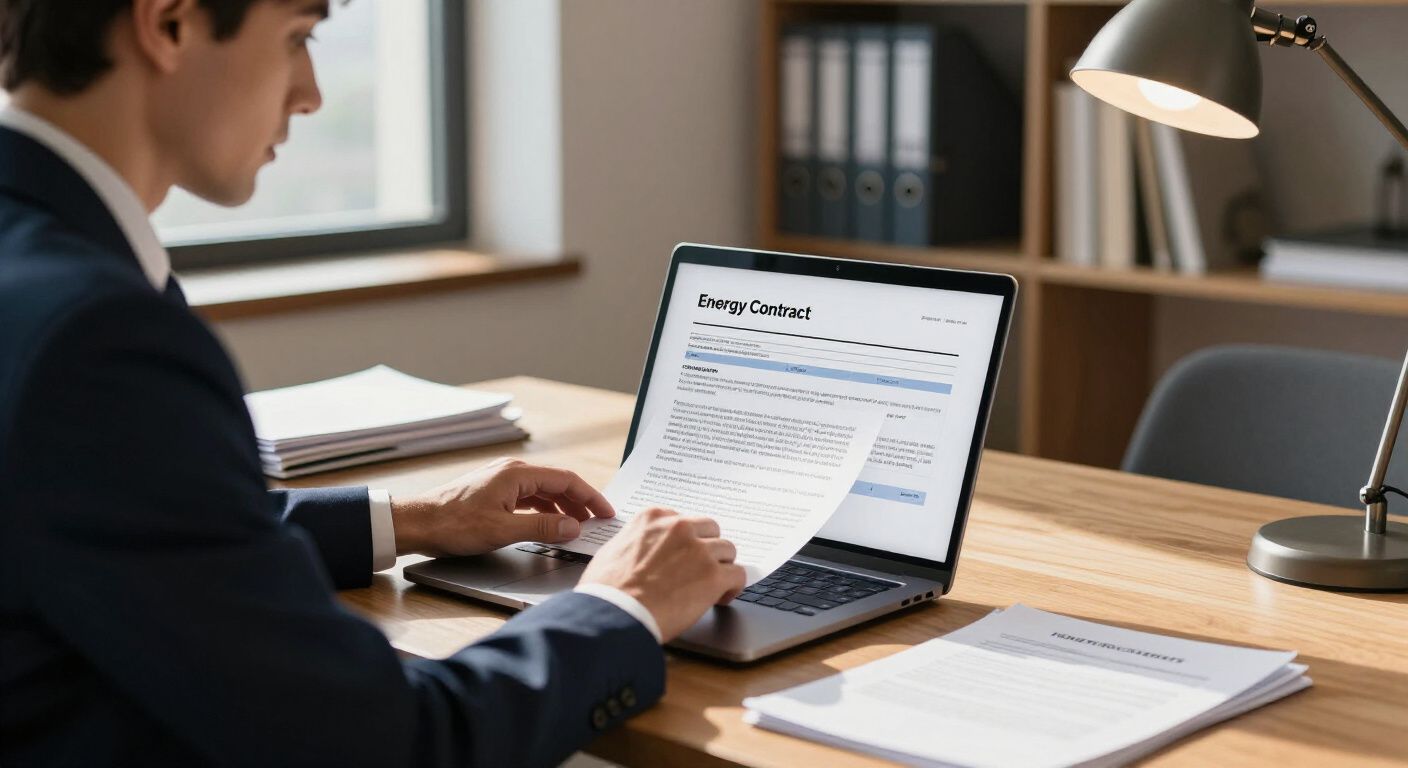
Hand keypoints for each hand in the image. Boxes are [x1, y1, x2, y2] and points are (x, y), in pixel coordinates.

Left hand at [390, 458, 613, 556]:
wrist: (417, 523)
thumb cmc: (453, 524)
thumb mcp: (503, 530)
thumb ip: (543, 528)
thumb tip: (574, 527)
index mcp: (517, 473)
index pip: (567, 480)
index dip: (591, 497)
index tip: (607, 512)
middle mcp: (512, 471)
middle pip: (558, 484)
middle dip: (580, 503)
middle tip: (598, 522)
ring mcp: (503, 480)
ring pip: (544, 491)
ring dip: (563, 508)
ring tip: (578, 526)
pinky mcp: (495, 491)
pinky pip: (530, 497)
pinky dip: (545, 511)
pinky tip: (550, 524)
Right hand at [579, 507, 746, 641]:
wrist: (615, 614)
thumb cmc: (606, 591)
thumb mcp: (612, 551)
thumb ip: (635, 542)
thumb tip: (641, 551)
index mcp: (653, 518)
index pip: (683, 521)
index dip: (687, 540)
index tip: (686, 553)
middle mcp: (679, 528)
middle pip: (710, 530)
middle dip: (708, 549)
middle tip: (701, 568)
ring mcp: (699, 550)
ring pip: (727, 550)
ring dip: (721, 567)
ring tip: (713, 585)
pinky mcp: (713, 576)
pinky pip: (738, 574)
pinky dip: (732, 587)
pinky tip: (722, 597)